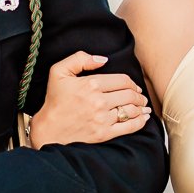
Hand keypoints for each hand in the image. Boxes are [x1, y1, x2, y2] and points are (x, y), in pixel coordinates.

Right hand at [29, 52, 150, 147]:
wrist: (49, 129)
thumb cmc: (55, 100)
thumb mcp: (59, 72)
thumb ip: (80, 58)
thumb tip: (103, 59)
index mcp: (91, 84)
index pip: (122, 80)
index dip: (131, 82)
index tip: (133, 86)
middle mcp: (99, 101)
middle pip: (130, 94)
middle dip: (138, 94)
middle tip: (140, 96)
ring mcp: (103, 119)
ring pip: (132, 110)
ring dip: (141, 107)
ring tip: (143, 106)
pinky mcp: (104, 134)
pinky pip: (129, 127)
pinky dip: (140, 121)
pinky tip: (144, 118)